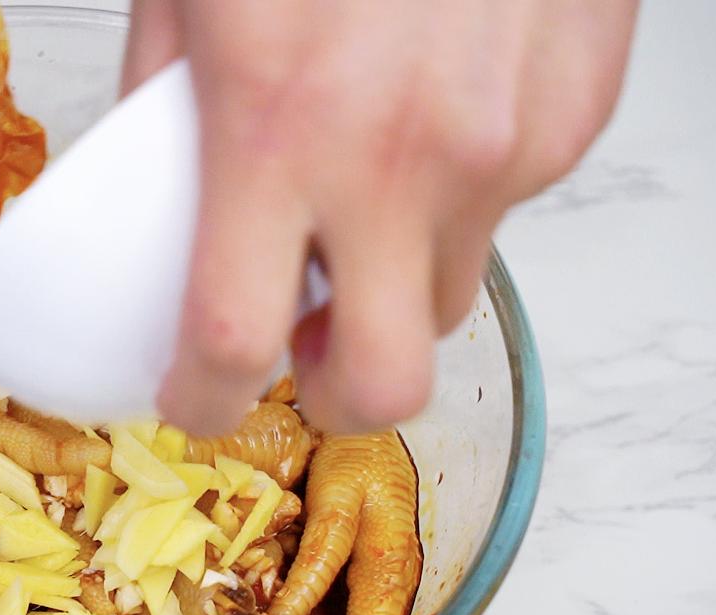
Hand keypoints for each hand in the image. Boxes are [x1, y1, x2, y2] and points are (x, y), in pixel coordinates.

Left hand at [128, 0, 637, 433]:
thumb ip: (164, 111)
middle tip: (300, 358)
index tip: (193, 400)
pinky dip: (455, 196)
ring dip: (391, 286)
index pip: (233, 340)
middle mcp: (401, 157)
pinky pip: (502, 208)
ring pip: (445, 295)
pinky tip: (429, 115)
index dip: (204, 403)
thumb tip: (145, 203)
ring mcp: (501, 145)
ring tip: (362, 205)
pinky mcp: (569, 119)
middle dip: (333, 398)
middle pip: (384, 380)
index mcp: (276, 127)